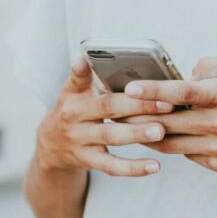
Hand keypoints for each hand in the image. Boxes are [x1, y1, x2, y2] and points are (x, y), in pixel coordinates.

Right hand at [36, 54, 175, 176]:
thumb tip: (96, 49)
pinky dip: (133, 168)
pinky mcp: (87, 161)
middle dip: (137, 104)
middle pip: (107, 107)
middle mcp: (74, 116)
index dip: (81, 70)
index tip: (84, 59)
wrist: (50, 147)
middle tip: (165, 102)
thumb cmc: (74, 110)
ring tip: (160, 130)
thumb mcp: (73, 91)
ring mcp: (80, 140)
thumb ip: (86, 75)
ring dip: (136, 134)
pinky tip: (155, 166)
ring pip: (110, 136)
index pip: (78, 79)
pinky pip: (112, 166)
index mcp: (74, 94)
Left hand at [116, 57, 216, 176]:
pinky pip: (185, 153)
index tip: (129, 87)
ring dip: (145, 133)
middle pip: (166, 120)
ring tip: (124, 125)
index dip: (152, 90)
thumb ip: (215, 65)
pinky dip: (171, 144)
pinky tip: (157, 136)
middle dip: (136, 115)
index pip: (180, 92)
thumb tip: (188, 72)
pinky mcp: (216, 163)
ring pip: (169, 141)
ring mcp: (216, 146)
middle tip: (112, 109)